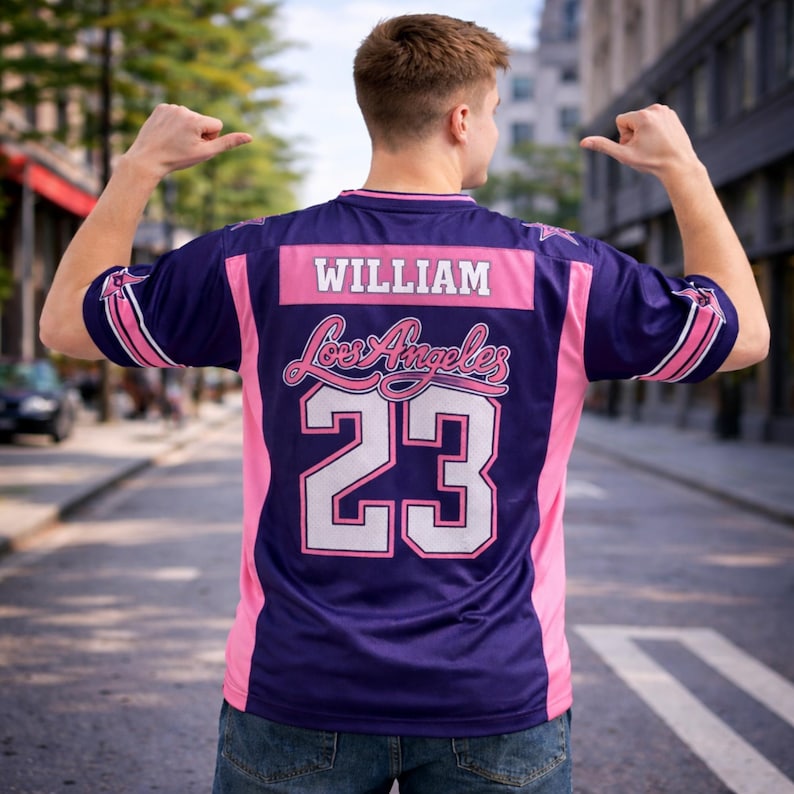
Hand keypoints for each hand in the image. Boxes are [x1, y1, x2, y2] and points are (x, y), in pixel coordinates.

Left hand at [123, 104, 252, 179]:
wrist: (147, 159)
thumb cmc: (178, 159)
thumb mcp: (206, 153)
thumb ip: (228, 143)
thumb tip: (250, 137)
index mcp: (196, 120)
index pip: (217, 125)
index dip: (210, 139)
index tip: (195, 147)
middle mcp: (184, 109)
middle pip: (203, 121)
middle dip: (197, 133)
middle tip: (182, 146)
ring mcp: (170, 107)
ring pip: (189, 118)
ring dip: (185, 129)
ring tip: (172, 140)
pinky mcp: (160, 107)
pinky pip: (176, 114)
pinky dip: (173, 124)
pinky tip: (165, 133)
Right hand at [580, 104, 701, 181]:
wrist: (678, 165)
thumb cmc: (650, 161)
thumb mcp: (624, 155)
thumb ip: (603, 146)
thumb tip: (582, 142)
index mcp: (642, 116)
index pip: (620, 121)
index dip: (624, 136)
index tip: (636, 146)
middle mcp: (654, 109)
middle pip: (631, 120)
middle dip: (634, 134)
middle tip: (646, 147)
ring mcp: (665, 110)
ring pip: (642, 120)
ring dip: (643, 132)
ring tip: (654, 144)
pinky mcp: (671, 114)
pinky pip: (654, 120)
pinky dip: (654, 130)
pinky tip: (662, 140)